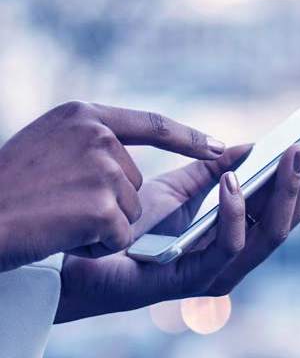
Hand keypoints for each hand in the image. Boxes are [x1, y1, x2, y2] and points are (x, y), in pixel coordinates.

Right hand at [0, 100, 225, 271]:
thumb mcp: (47, 145)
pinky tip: (62, 235)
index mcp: (83, 114)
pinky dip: (94, 243)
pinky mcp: (102, 204)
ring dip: (99, 224)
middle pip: (134, 181)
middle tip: (60, 205)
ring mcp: (101, 167)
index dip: (189, 138)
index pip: (151, 123)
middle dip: (108, 203)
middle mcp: (97, 133)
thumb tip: (122, 159)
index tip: (220, 149)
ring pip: (129, 211)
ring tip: (57, 218)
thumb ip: (88, 142)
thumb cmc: (6, 188)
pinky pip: (119, 235)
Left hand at [56, 134, 299, 322]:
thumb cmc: (135, 226)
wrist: (90, 256)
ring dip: (285, 191)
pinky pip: (229, 245)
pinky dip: (236, 211)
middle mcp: (236, 258)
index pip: (283, 205)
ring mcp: (220, 272)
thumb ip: (216, 170)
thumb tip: (254, 144)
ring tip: (292, 151)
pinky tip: (232, 181)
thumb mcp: (181, 188)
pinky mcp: (196, 279)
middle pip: (288, 219)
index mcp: (237, 237)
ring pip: (271, 234)